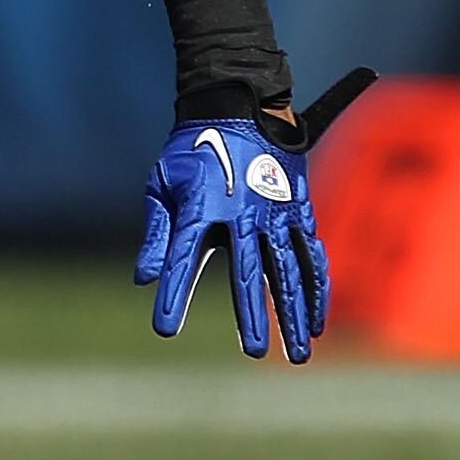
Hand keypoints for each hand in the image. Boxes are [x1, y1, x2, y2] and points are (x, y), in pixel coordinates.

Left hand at [135, 70, 373, 364]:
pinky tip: (316, 323)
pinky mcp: (298, 210)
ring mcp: (275, 212)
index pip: (181, 257)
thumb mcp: (161, 183)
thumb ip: (156, 233)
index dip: (173, 293)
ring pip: (289, 270)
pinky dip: (315, 290)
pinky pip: (311, 256)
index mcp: (201, 205)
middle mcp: (242, 212)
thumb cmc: (190, 150)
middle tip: (256, 352)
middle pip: (249, 273)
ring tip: (298, 354)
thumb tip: (144, 280)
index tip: (164, 329)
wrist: (238, 105)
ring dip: (294, 313)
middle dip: (253, 316)